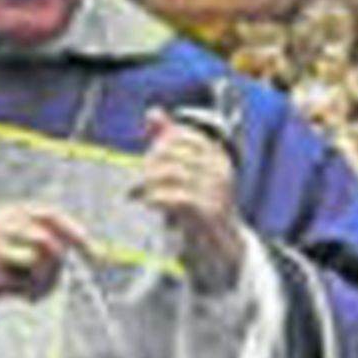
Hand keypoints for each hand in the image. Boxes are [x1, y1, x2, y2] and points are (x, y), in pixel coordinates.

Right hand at [0, 202, 85, 325]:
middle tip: (49, 283)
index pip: (49, 213)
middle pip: (47, 241)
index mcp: (10, 212)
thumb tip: (75, 254)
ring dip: (40, 282)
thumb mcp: (24, 253)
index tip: (94, 254)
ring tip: (30, 290)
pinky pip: (19, 283)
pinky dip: (23, 293)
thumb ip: (50, 251)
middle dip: (55, 267)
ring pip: (35, 261)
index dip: (74, 231)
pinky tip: (13, 295)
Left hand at [136, 108, 243, 290]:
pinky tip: (147, 204)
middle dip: (148, 166)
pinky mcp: (210, 212)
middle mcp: (219, 167)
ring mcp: (216, 189)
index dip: (157, 145)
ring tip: (136, 194)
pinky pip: (177, 197)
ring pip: (171, 174)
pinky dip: (156, 198)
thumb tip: (153, 112)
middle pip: (171, 154)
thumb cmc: (200, 204)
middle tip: (135, 181)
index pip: (179, 135)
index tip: (147, 161)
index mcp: (215, 153)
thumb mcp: (186, 169)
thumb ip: (169, 140)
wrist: (222, 245)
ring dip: (147, 183)